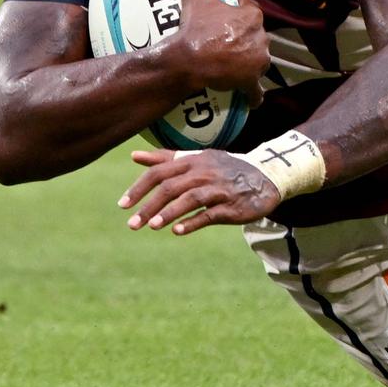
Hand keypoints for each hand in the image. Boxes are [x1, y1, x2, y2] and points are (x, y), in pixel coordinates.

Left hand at [117, 149, 280, 234]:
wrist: (265, 177)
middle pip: (171, 187)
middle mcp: (204, 172)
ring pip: (190, 199)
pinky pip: (210, 214)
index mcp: (192, 160)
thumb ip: (165, 158)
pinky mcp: (232, 206)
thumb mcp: (196, 158)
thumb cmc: (224, 168)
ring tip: (152, 226)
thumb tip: (134, 155)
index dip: (139, 188)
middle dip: (149, 206)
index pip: (160, 172)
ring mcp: (219, 188)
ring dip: (169, 212)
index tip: (122, 205)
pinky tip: (178, 231)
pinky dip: (193, 222)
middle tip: (132, 224)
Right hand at [168, 0, 269, 106]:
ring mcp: (258, 60)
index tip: (225, 18)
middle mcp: (261, 37)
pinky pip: (255, 90)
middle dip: (244, 38)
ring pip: (257, 59)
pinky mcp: (251, 81)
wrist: (189, 59)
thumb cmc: (194, 27)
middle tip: (224, 42)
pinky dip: (253, 94)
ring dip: (249, 61)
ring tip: (232, 63)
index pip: (250, 11)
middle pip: (255, 36)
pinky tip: (250, 97)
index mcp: (251, 16)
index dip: (238, 13)